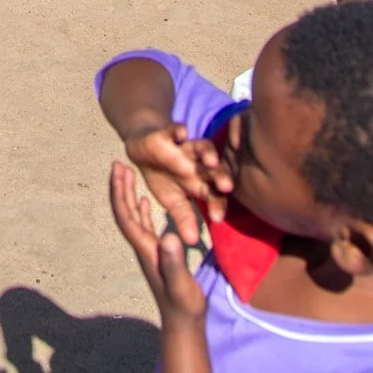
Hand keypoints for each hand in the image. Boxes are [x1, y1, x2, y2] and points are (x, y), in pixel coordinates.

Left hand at [109, 162, 210, 327]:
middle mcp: (142, 246)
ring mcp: (148, 249)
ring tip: (126, 173)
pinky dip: (142, 209)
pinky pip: (145, 225)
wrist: (182, 321)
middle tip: (117, 163)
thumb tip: (168, 236)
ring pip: (133, 216)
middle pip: (125, 212)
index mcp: (145, 249)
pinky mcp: (157, 253)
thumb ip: (173, 262)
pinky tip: (144, 200)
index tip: (118, 171)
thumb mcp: (180, 283)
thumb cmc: (182, 305)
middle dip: (120, 187)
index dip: (120, 193)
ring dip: (128, 194)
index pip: (126, 217)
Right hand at [118, 122, 230, 246]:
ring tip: (210, 160)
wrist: (146, 150)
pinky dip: (179, 131)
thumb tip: (193, 242)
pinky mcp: (170, 134)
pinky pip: (177, 130)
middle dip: (221, 177)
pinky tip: (181, 134)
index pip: (215, 195)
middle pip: (214, 171)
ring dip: (207, 152)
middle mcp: (198, 165)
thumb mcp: (172, 201)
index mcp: (200, 183)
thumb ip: (184, 218)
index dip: (218, 205)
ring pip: (202, 147)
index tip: (217, 218)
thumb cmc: (163, 177)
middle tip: (226, 186)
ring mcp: (186, 148)